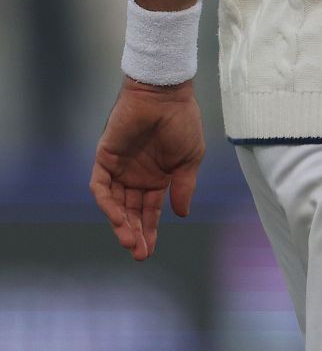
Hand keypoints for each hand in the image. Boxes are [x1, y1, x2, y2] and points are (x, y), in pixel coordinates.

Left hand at [91, 77, 205, 260]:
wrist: (164, 96)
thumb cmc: (182, 122)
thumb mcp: (189, 159)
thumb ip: (184, 187)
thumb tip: (182, 215)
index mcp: (157, 177)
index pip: (149, 210)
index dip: (149, 230)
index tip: (149, 251)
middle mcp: (136, 177)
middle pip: (132, 212)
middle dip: (135, 233)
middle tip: (139, 253)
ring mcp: (119, 169)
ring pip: (115, 204)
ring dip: (121, 224)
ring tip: (130, 241)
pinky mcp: (105, 160)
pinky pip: (101, 187)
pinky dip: (108, 204)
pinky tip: (118, 218)